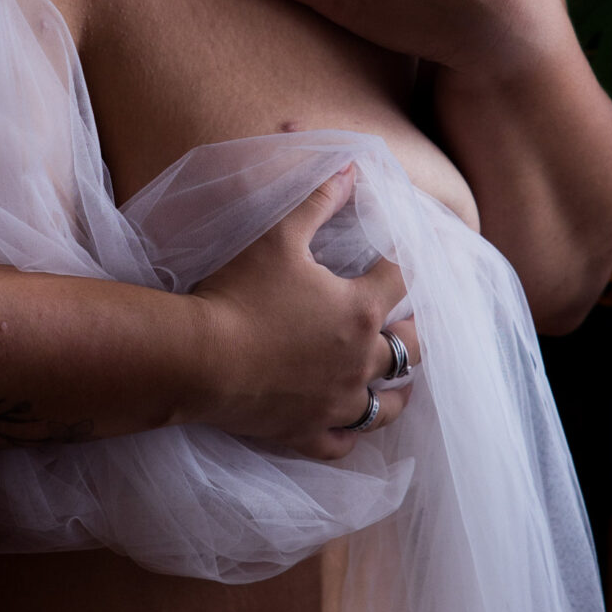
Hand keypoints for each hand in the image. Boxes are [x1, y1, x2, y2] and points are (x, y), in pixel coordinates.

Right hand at [191, 168, 419, 460]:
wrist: (198, 358)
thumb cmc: (239, 292)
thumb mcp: (278, 236)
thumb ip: (318, 201)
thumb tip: (350, 169)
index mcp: (360, 309)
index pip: (402, 279)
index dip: (403, 262)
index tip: (401, 256)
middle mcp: (360, 360)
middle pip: (410, 348)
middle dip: (413, 331)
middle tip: (409, 322)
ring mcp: (337, 401)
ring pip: (388, 405)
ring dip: (399, 390)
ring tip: (400, 383)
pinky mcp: (307, 431)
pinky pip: (343, 442)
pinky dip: (351, 434)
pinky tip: (351, 427)